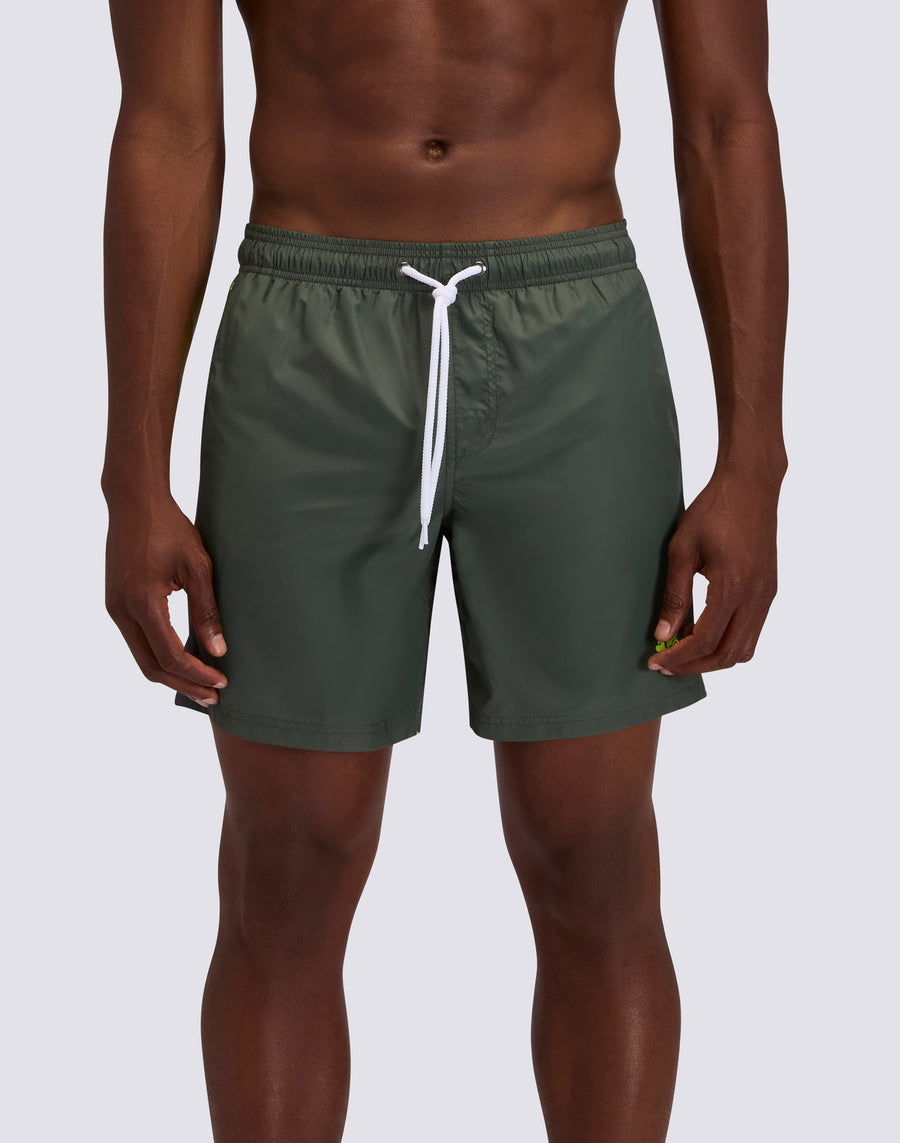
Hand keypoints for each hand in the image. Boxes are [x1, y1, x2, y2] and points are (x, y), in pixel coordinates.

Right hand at [104, 493, 227, 704]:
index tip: (222, 681)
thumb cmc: (169, 528)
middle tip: (213, 697)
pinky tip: (181, 660)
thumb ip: (206, 611)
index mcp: (143, 603)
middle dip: (184, 685)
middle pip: (151, 667)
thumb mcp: (198, 567)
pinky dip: (158, 657)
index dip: (197, 674)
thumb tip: (219, 650)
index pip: (171, 656)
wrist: (134, 502)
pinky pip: (136, 641)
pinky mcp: (115, 603)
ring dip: (170, 675)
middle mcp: (122, 611)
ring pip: (141, 657)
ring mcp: (114, 608)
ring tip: (201, 685)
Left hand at [647, 471, 780, 675]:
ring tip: (682, 652)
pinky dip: (728, 642)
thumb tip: (662, 635)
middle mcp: (756, 596)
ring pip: (745, 649)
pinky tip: (702, 632)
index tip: (655, 662)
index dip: (679, 658)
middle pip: (729, 655)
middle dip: (696, 666)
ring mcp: (767, 594)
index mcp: (733, 586)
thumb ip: (674, 595)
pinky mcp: (769, 590)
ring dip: (714, 658)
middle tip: (667, 665)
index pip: (705, 641)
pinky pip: (752, 631)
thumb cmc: (713, 510)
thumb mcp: (682, 550)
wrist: (751, 485)